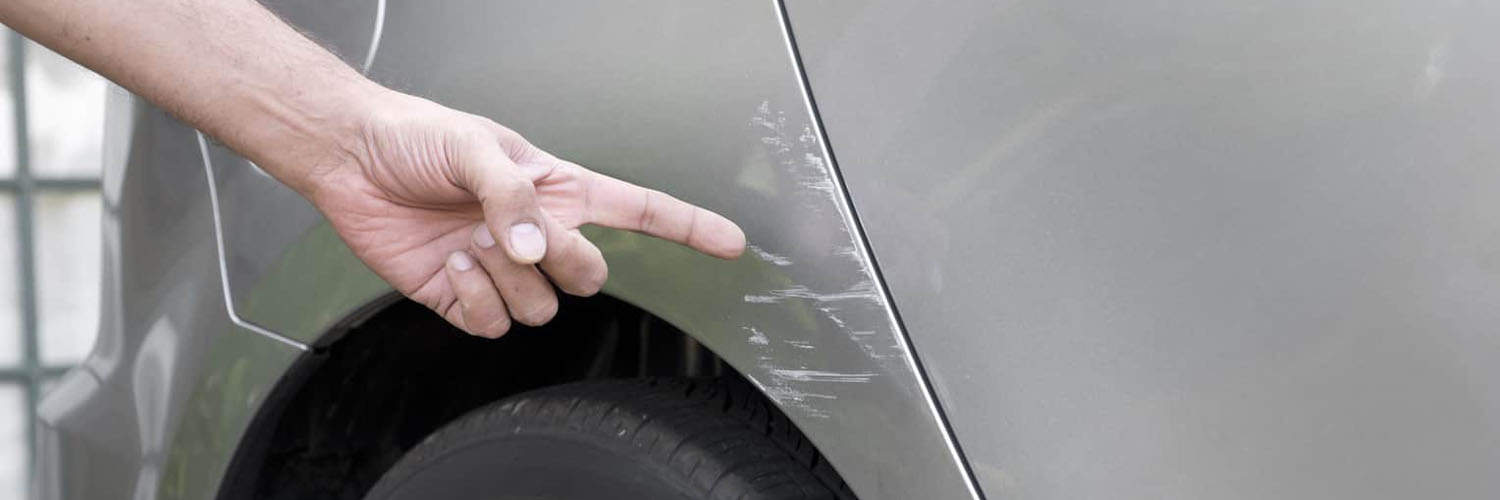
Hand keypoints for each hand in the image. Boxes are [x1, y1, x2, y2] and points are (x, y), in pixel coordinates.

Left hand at [301, 90, 744, 336]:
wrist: (351, 159)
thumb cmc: (417, 136)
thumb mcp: (475, 147)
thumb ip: (513, 195)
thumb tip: (536, 246)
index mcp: (559, 189)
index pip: (641, 210)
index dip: (690, 227)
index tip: (732, 242)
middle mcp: (539, 233)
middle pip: (591, 276)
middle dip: (564, 262)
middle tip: (518, 235)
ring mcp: (504, 270)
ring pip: (544, 309)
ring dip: (508, 280)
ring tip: (471, 240)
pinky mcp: (464, 299)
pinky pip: (495, 325)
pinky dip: (475, 300)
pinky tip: (453, 266)